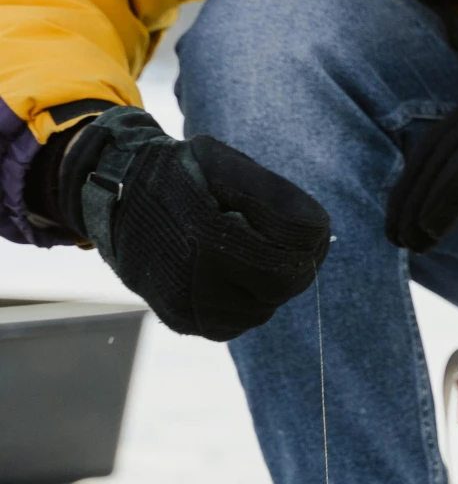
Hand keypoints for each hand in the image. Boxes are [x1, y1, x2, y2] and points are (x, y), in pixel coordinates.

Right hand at [44, 108, 330, 340]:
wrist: (118, 201)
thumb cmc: (178, 175)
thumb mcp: (220, 161)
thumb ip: (267, 192)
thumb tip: (313, 234)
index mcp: (212, 233)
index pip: (302, 244)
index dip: (307, 231)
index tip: (291, 217)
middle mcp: (199, 280)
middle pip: (290, 280)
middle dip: (291, 256)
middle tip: (271, 234)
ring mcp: (192, 308)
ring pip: (268, 304)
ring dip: (268, 279)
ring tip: (241, 247)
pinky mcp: (187, 322)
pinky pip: (242, 318)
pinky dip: (246, 296)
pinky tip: (228, 270)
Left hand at [385, 0, 457, 253]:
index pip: (443, 141)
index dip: (422, 178)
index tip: (409, 211)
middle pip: (432, 150)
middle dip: (409, 194)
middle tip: (395, 234)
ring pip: (442, 160)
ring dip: (419, 204)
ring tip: (406, 239)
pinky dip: (445, 200)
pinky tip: (431, 228)